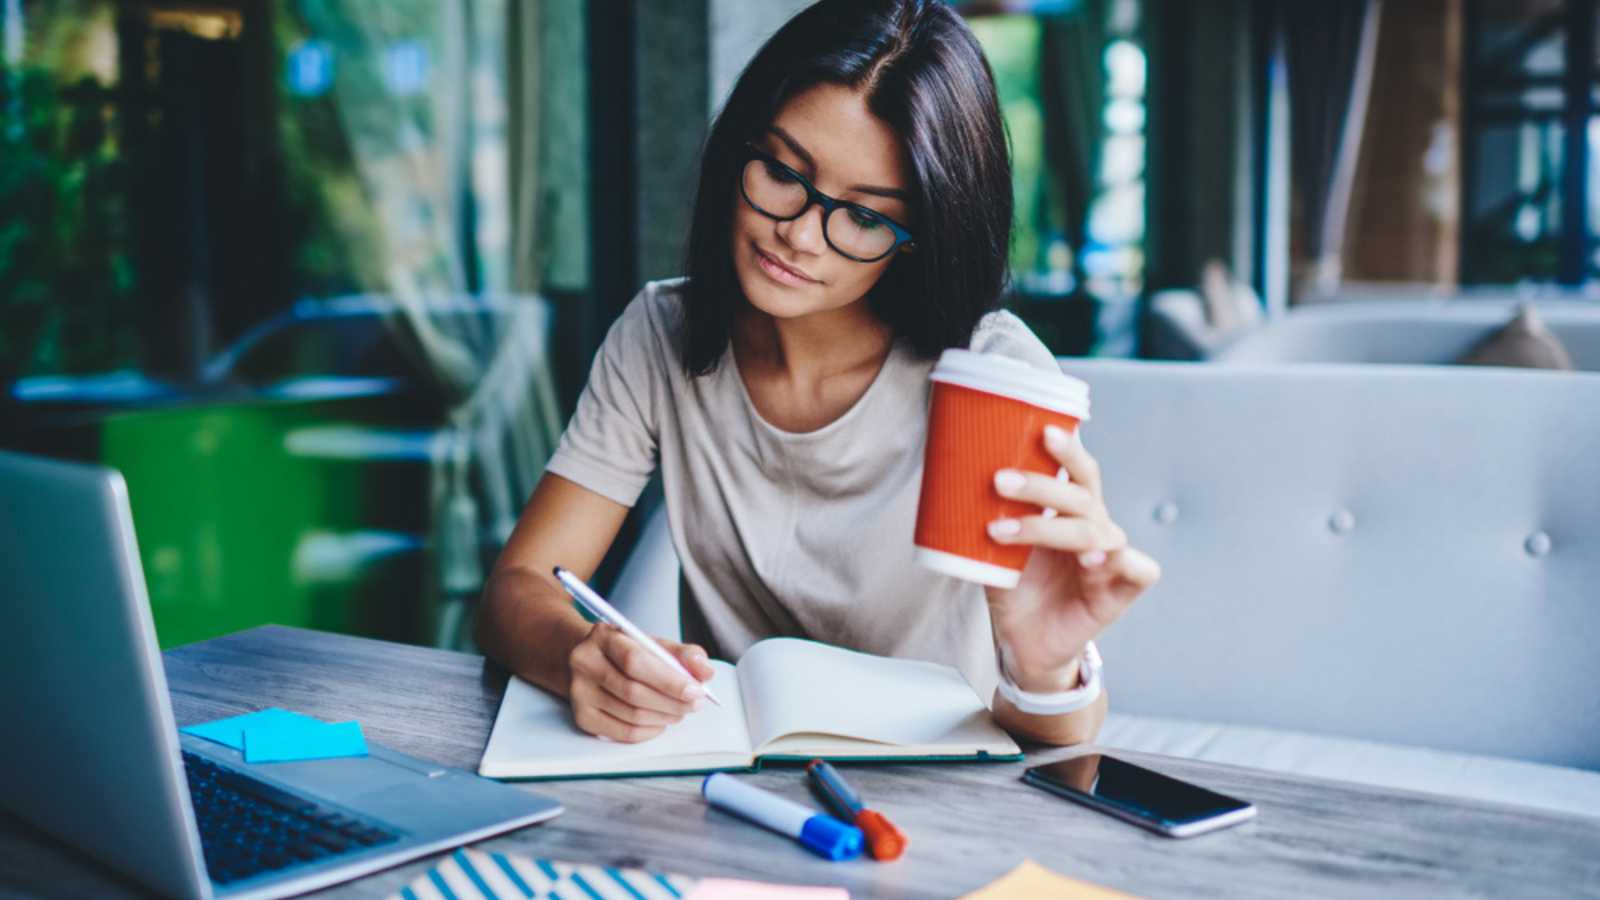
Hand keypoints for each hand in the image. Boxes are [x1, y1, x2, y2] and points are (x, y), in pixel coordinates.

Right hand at [566, 623, 716, 741]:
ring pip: (630, 715)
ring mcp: (579, 692)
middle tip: (695, 704)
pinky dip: (649, 731)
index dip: (669, 680)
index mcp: (603, 636)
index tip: (696, 690)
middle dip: (671, 702)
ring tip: (680, 712)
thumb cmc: (625, 652)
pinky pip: (622, 733)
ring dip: (664, 717)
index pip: (635, 661)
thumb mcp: (653, 644)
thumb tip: (705, 672)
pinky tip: (661, 722)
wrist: (588, 660)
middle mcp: (584, 663)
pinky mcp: (581, 717)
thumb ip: (683, 654)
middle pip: (632, 692)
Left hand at [984, 424, 1160, 690]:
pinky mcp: (1121, 591)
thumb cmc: (1014, 590)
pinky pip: (1138, 568)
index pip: (1078, 470)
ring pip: (1095, 529)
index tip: (1041, 431)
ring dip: (1048, 527)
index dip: (1067, 449)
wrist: (1022, 644)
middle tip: (999, 481)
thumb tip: (950, 478)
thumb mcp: (992, 549)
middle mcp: (1094, 527)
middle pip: (1082, 494)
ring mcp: (1110, 558)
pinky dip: (1115, 559)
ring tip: (1003, 531)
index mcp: (1071, 510)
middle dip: (1041, 485)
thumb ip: (985, 518)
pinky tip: (1089, 560)